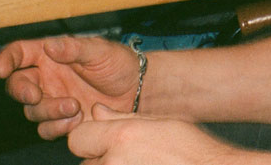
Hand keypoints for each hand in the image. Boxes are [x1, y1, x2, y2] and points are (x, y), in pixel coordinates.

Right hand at [0, 35, 138, 138]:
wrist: (136, 91)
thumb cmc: (117, 63)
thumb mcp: (98, 50)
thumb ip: (73, 48)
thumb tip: (49, 46)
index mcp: (49, 55)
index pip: (19, 53)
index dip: (6, 59)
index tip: (2, 70)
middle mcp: (47, 78)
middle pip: (18, 85)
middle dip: (21, 91)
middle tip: (36, 95)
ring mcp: (53, 100)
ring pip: (32, 111)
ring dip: (48, 111)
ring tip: (74, 106)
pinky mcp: (63, 122)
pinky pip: (47, 129)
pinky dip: (57, 127)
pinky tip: (77, 120)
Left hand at [69, 103, 239, 164]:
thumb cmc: (193, 150)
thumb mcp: (158, 122)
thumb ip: (121, 118)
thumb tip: (96, 111)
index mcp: (121, 139)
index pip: (77, 139)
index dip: (89, 138)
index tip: (102, 140)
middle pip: (87, 164)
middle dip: (102, 159)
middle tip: (131, 157)